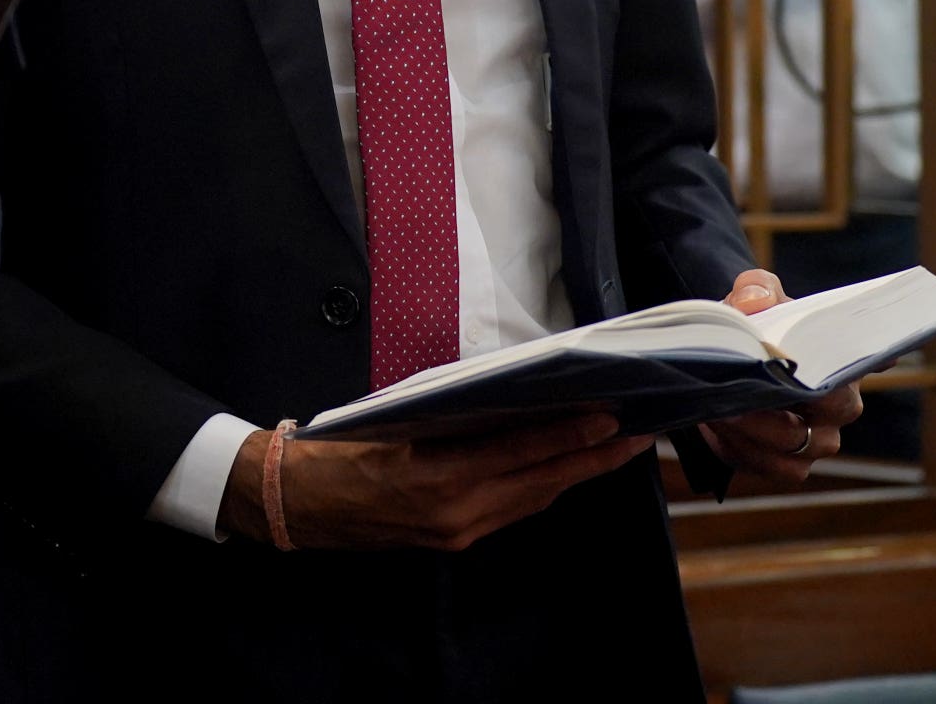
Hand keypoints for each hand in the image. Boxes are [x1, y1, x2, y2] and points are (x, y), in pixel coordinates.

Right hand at [218, 414, 655, 551]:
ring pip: (534, 499)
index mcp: (438, 478)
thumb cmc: (339, 449)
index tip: (612, 417)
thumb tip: (514, 396)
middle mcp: (457, 512)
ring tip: (615, 448)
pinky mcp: (454, 539)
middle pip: (542, 483)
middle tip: (638, 435)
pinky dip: (543, 487)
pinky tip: (563, 469)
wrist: (297, 503)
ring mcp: (458, 531)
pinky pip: (512, 511)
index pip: (522, 454)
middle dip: (594, 459)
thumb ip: (454, 415)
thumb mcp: (395, 420)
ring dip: (576, 474)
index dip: (571, 436)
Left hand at [695, 269, 862, 483]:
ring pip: (799, 446)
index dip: (871, 360)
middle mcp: (841, 406)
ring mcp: (818, 441)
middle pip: (835, 410)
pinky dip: (744, 448)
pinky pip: (773, 467)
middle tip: (753, 384)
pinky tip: (719, 425)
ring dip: (758, 429)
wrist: (726, 365)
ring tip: (724, 406)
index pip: (874, 360)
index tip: (839, 355)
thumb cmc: (754, 331)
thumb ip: (756, 288)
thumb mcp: (751, 299)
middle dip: (794, 397)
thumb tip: (757, 301)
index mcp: (843, 362)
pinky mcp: (788, 465)